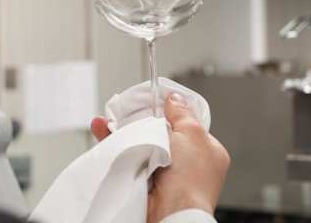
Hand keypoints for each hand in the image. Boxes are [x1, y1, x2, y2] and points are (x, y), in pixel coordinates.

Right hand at [90, 93, 229, 222]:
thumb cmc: (191, 180)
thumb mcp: (192, 134)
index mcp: (207, 152)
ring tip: (106, 121)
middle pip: (159, 133)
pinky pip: (127, 158)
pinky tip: (104, 133)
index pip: (188, 125)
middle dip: (141, 122)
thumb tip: (174, 99)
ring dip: (123, 133)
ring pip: (140, 145)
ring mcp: (164, 174)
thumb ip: (182, 113)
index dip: (171, 112)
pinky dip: (115, 147)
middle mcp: (186, 164)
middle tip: (127, 111)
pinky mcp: (143, 182)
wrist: (171, 212)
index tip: (155, 101)